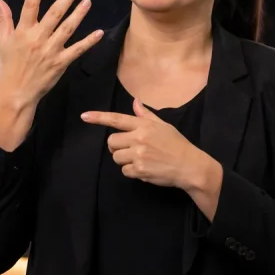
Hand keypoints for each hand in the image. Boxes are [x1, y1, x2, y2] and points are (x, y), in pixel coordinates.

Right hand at [0, 0, 103, 109]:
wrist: (16, 92)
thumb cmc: (9, 66)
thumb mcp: (4, 41)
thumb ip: (4, 19)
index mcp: (23, 32)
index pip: (30, 5)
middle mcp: (37, 38)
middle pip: (54, 14)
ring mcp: (50, 51)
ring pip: (67, 28)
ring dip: (78, 14)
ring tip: (87, 1)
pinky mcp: (60, 63)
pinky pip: (77, 50)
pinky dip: (88, 41)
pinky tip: (98, 32)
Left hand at [81, 98, 208, 189]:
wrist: (190, 166)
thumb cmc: (177, 144)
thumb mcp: (163, 126)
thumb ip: (146, 115)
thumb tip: (135, 102)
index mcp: (144, 125)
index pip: (117, 119)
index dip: (99, 118)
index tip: (84, 116)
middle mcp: (139, 138)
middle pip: (111, 142)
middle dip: (117, 147)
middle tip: (131, 149)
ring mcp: (139, 154)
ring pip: (116, 157)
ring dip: (124, 160)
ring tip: (140, 159)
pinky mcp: (140, 169)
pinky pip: (124, 171)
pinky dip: (132, 172)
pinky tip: (144, 169)